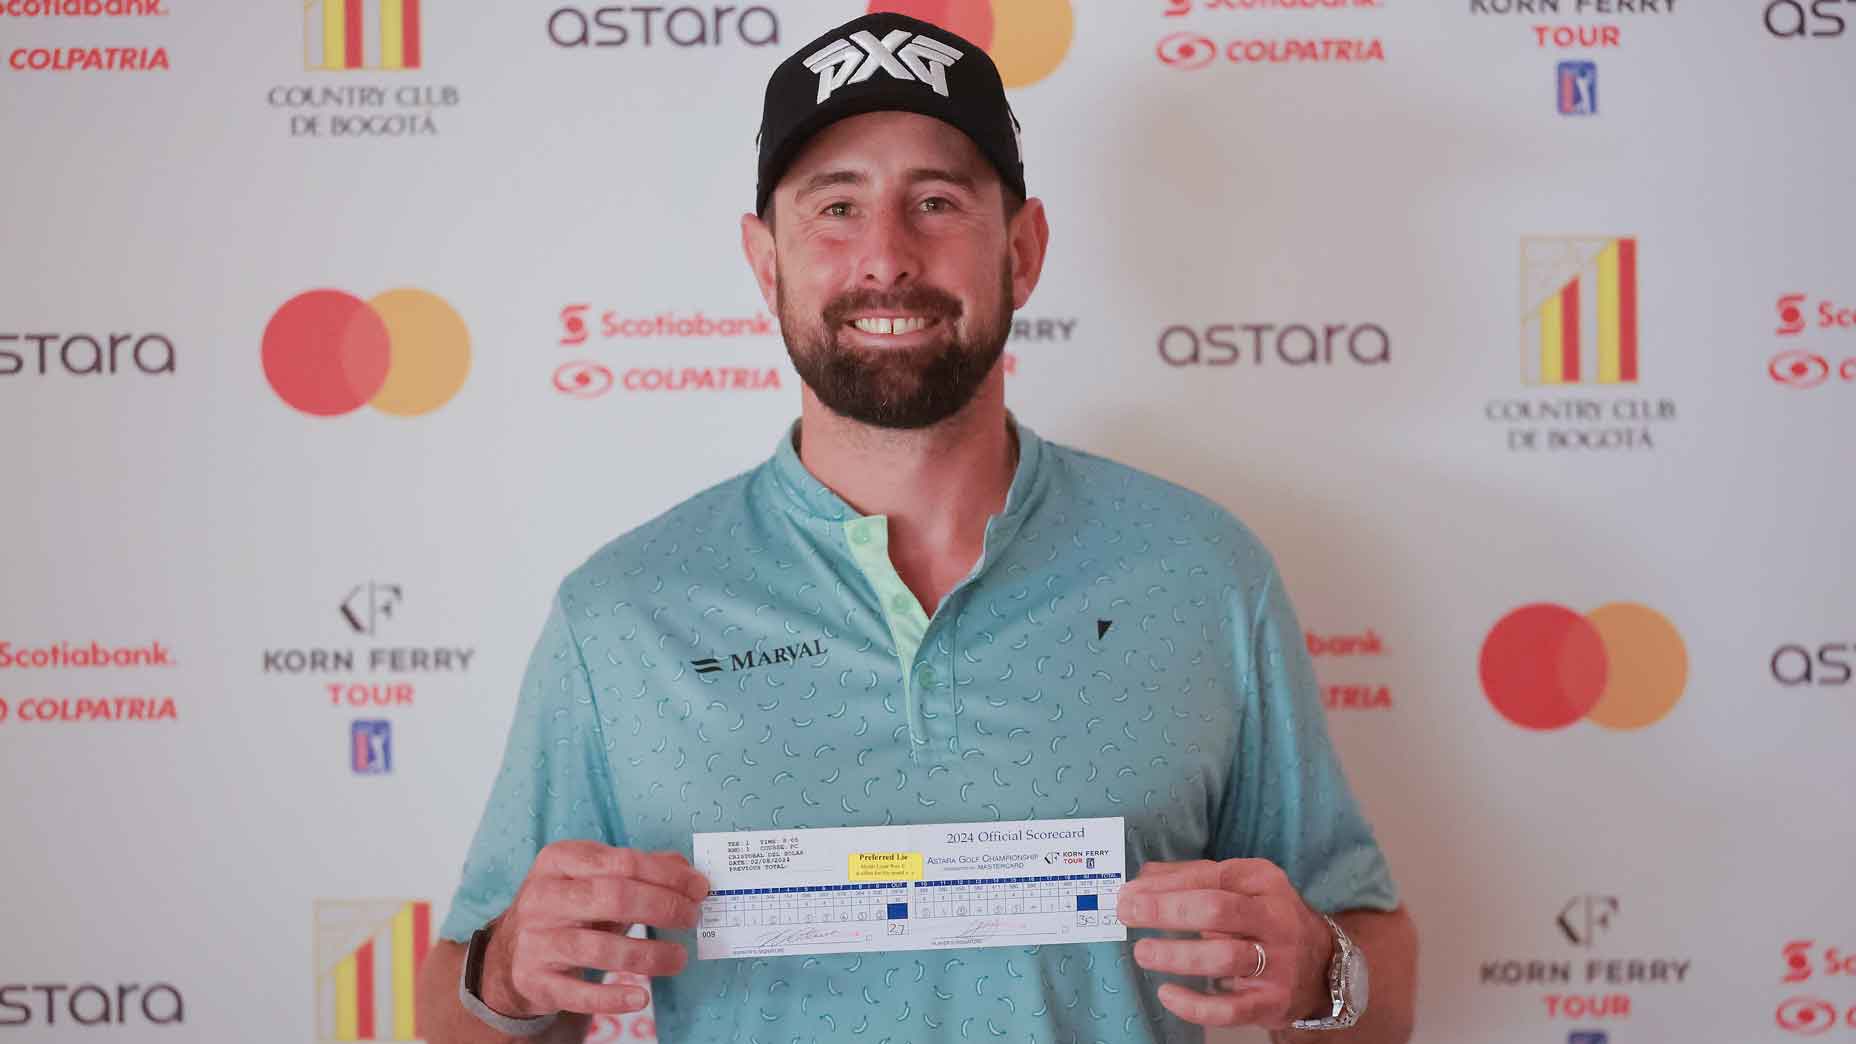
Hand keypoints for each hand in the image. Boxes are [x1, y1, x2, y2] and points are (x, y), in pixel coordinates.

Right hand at [481, 841, 709, 1017]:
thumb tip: (688, 871)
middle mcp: (543, 896)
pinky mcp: (534, 980)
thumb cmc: (568, 908)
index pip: (623, 862)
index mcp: (560, 860)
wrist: (510, 953)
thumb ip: (641, 870)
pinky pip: (577, 992)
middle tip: (692, 918)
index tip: (699, 888)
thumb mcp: (595, 878)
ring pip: (598, 947)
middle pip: (613, 897)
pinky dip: (611, 997)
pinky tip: (641, 997)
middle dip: (662, 907)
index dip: (667, 875)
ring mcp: (535, 940)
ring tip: (679, 958)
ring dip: (648, 954)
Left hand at [1116, 859, 1333, 1027]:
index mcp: (1262, 880)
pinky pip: (1230, 1008)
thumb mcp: (1238, 885)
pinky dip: (1194, 1005)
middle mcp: (1275, 918)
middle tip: (1128, 914)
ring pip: (1223, 957)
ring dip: (1176, 955)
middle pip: (1216, 910)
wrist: (1321, 964)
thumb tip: (1141, 878)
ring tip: (1143, 952)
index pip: (1208, 877)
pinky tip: (1168, 994)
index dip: (1164, 886)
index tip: (1128, 894)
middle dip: (1166, 911)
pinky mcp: (1272, 1001)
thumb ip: (1190, 877)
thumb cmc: (1263, 917)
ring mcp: (1278, 962)